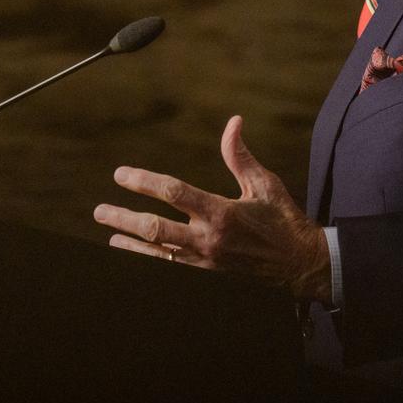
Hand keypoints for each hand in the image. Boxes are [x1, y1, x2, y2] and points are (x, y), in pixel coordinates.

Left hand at [93, 115, 331, 302]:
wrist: (302, 267)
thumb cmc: (283, 221)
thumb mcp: (264, 184)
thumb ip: (239, 155)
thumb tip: (233, 121)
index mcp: (221, 213)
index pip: (172, 193)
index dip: (143, 181)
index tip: (121, 174)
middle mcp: (209, 241)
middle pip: (155, 230)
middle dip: (123, 219)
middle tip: (100, 212)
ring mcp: (207, 265)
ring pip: (157, 256)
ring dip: (131, 247)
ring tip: (111, 238)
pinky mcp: (209, 280)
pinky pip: (172, 273)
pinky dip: (151, 265)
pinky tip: (136, 259)